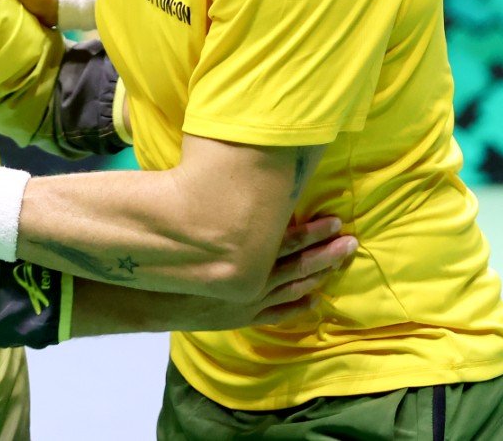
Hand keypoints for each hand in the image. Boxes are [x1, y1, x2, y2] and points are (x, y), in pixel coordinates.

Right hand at [160, 217, 357, 332]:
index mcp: (241, 255)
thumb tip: (243, 186)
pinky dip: (296, 306)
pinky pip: (276, 313)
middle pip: (297, 265)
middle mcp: (251, 280)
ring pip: (292, 288)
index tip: (334, 221)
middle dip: (326, 253)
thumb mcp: (195, 226)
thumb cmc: (171, 255)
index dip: (312, 232)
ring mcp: (249, 301)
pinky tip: (315, 300)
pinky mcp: (242, 317)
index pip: (285, 242)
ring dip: (318, 276)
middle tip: (350, 241)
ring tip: (340, 263)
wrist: (152, 298)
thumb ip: (222, 211)